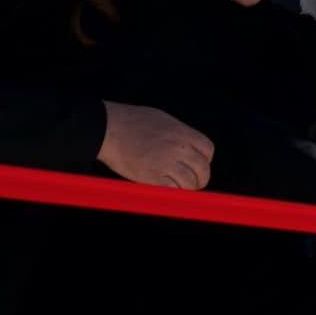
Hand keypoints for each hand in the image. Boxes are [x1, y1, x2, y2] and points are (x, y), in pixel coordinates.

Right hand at [98, 102, 213, 188]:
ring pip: (190, 183)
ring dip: (187, 189)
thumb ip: (177, 134)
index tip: (197, 166)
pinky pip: (172, 190)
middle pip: (202, 169)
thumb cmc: (131, 122)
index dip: (204, 160)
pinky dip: (173, 193)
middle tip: (193, 184)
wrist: (108, 127)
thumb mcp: (162, 120)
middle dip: (200, 179)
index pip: (207, 150)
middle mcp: (178, 147)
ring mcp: (165, 162)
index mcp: (182, 132)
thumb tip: (188, 148)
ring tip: (180, 190)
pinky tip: (167, 191)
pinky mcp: (151, 176)